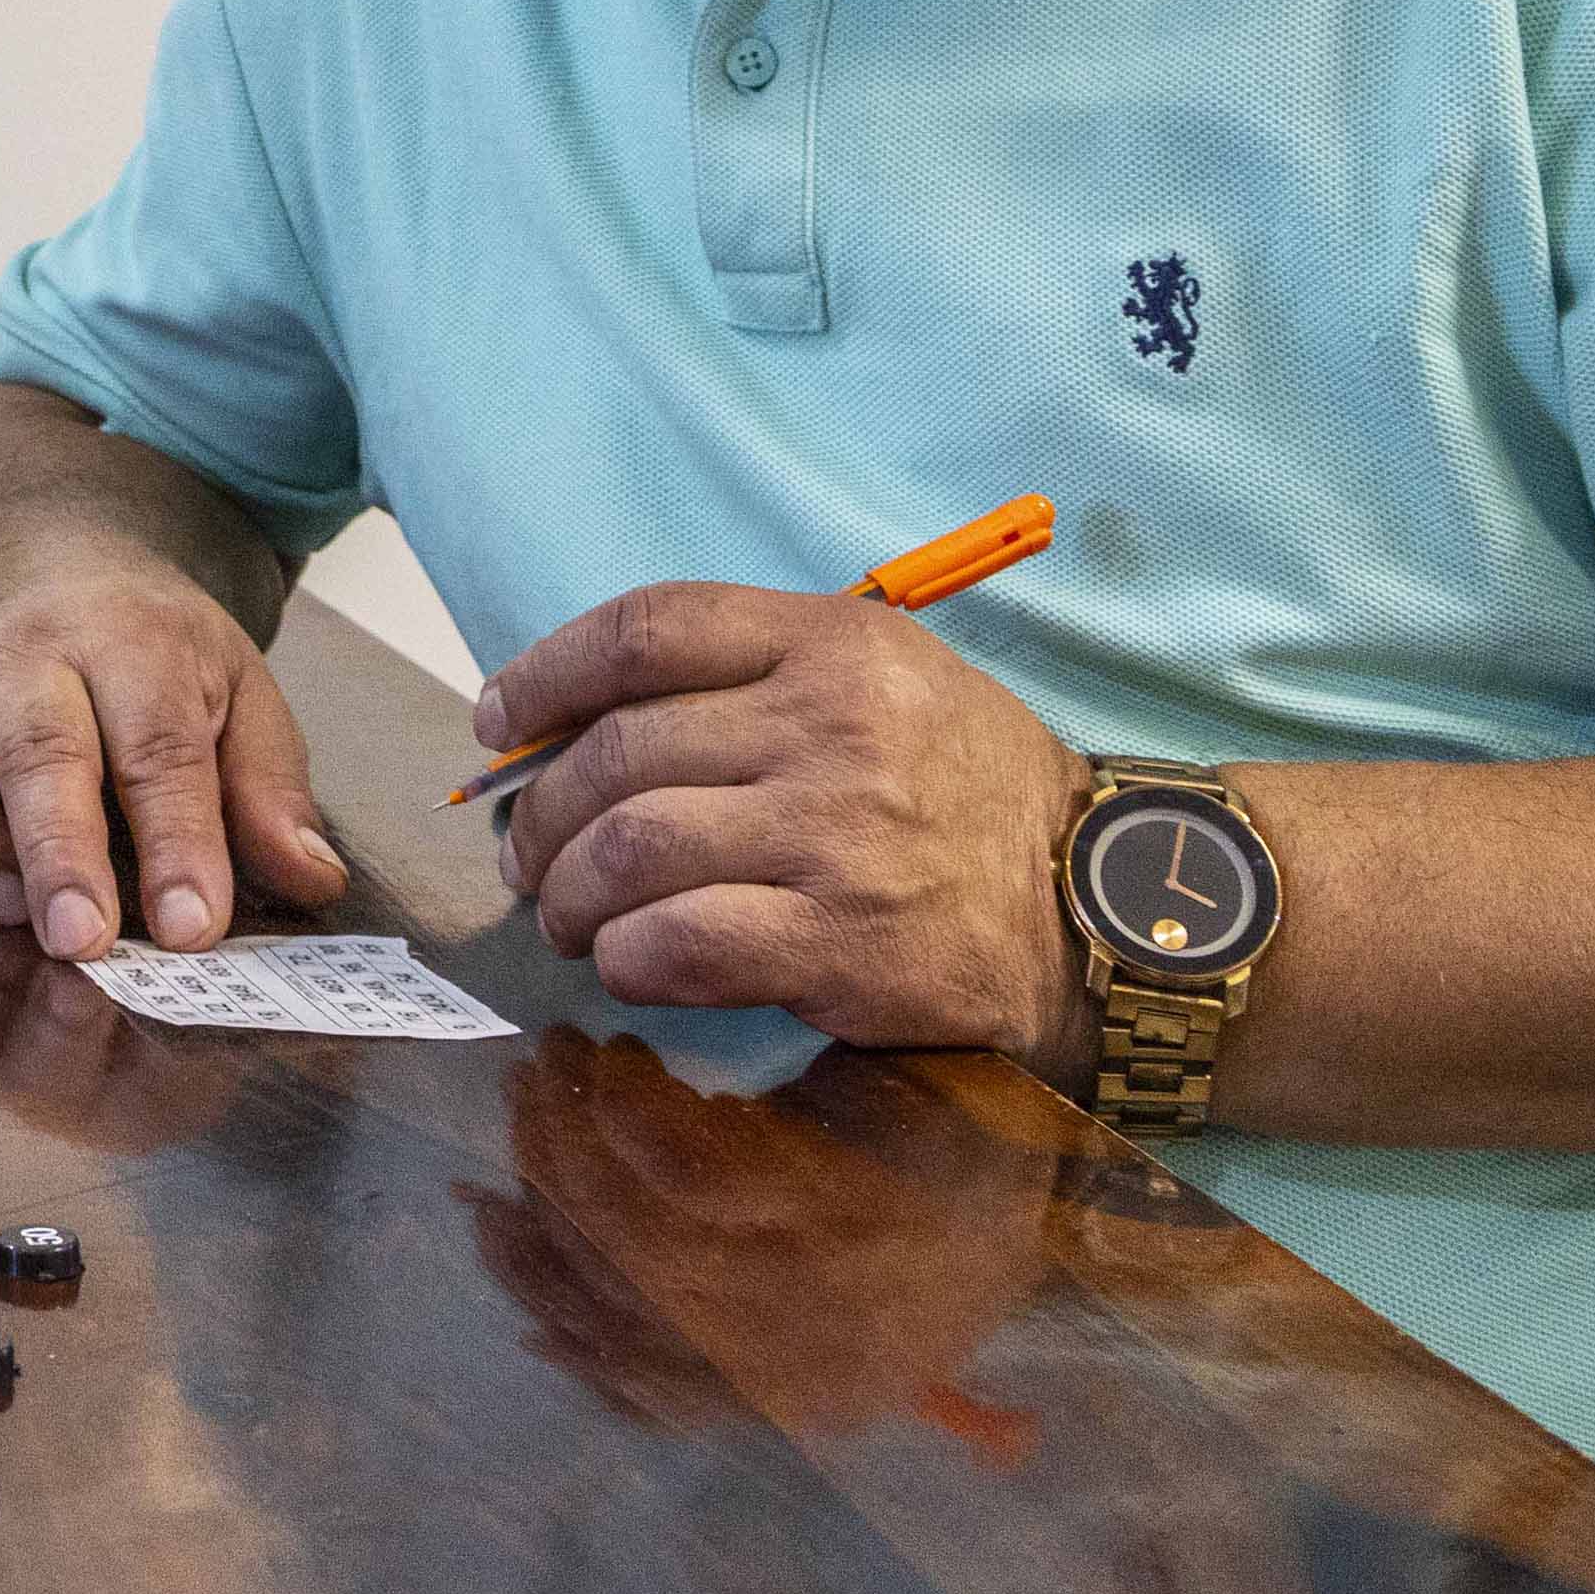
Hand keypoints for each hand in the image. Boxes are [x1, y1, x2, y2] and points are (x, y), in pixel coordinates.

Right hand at [0, 573, 349, 961]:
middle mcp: (32, 654)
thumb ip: (270, 792)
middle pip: (40, 746)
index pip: (159, 744)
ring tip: (4, 911)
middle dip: (59, 850)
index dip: (177, 841)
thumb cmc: (161, 665)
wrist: (64, 571)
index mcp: (137, 644)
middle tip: (83, 940)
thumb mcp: (244, 701)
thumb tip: (309, 878)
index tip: (194, 928)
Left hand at [473, 1025, 1060, 1438]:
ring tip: (488, 1194)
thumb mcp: (883, 1071)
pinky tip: (529, 1304)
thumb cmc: (963, 1119)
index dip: (611, 1109)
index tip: (585, 1043)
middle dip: (559, 1164)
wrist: (1076, 1230)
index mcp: (858, 1224)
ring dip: (540, 1260)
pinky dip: (578, 1351)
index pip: (686, 1179)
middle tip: (526, 1084)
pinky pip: (654, 1400)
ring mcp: (798, 1384)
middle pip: (638, 1254)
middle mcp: (825, 1325)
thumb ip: (766, 1082)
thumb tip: (611, 1072)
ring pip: (628, 1334)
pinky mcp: (780, 1414)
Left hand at [479, 582, 1082, 1066]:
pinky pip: (681, 941)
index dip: (545, 674)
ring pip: (631, 846)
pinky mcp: (845, 939)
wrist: (1097, 908)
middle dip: (540, 813)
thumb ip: (752, 682)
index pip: (647, 629)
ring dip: (569, 892)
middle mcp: (831, 726)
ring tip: (568, 917)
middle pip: (618, 751)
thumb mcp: (886, 684)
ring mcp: (837, 833)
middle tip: (525, 857)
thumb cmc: (967, 794)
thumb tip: (577, 726)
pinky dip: (627, 957)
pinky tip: (626, 964)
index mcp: (834, 643)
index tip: (497, 723)